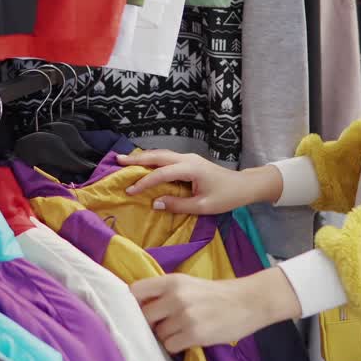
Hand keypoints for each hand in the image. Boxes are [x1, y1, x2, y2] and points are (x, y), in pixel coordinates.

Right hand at [118, 150, 283, 213]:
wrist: (243, 185)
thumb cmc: (226, 197)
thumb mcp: (203, 206)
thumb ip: (178, 205)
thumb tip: (155, 203)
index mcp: (190, 169)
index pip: (161, 174)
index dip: (144, 182)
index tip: (129, 191)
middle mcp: (187, 159)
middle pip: (157, 156)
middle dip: (137, 159)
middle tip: (117, 160)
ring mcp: (188, 158)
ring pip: (161, 154)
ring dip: (143, 157)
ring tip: (125, 160)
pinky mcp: (189, 161)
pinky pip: (166, 158)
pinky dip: (153, 159)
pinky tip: (144, 163)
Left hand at [131, 269, 302, 352]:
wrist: (247, 301)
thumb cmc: (215, 293)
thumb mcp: (187, 283)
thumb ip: (164, 291)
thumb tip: (138, 306)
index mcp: (172, 281)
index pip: (136, 291)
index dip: (133, 303)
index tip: (137, 310)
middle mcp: (175, 297)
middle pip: (144, 316)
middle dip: (150, 323)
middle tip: (163, 324)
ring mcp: (184, 316)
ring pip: (158, 333)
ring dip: (166, 335)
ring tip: (181, 330)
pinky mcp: (194, 334)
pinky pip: (170, 346)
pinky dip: (176, 345)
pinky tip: (188, 339)